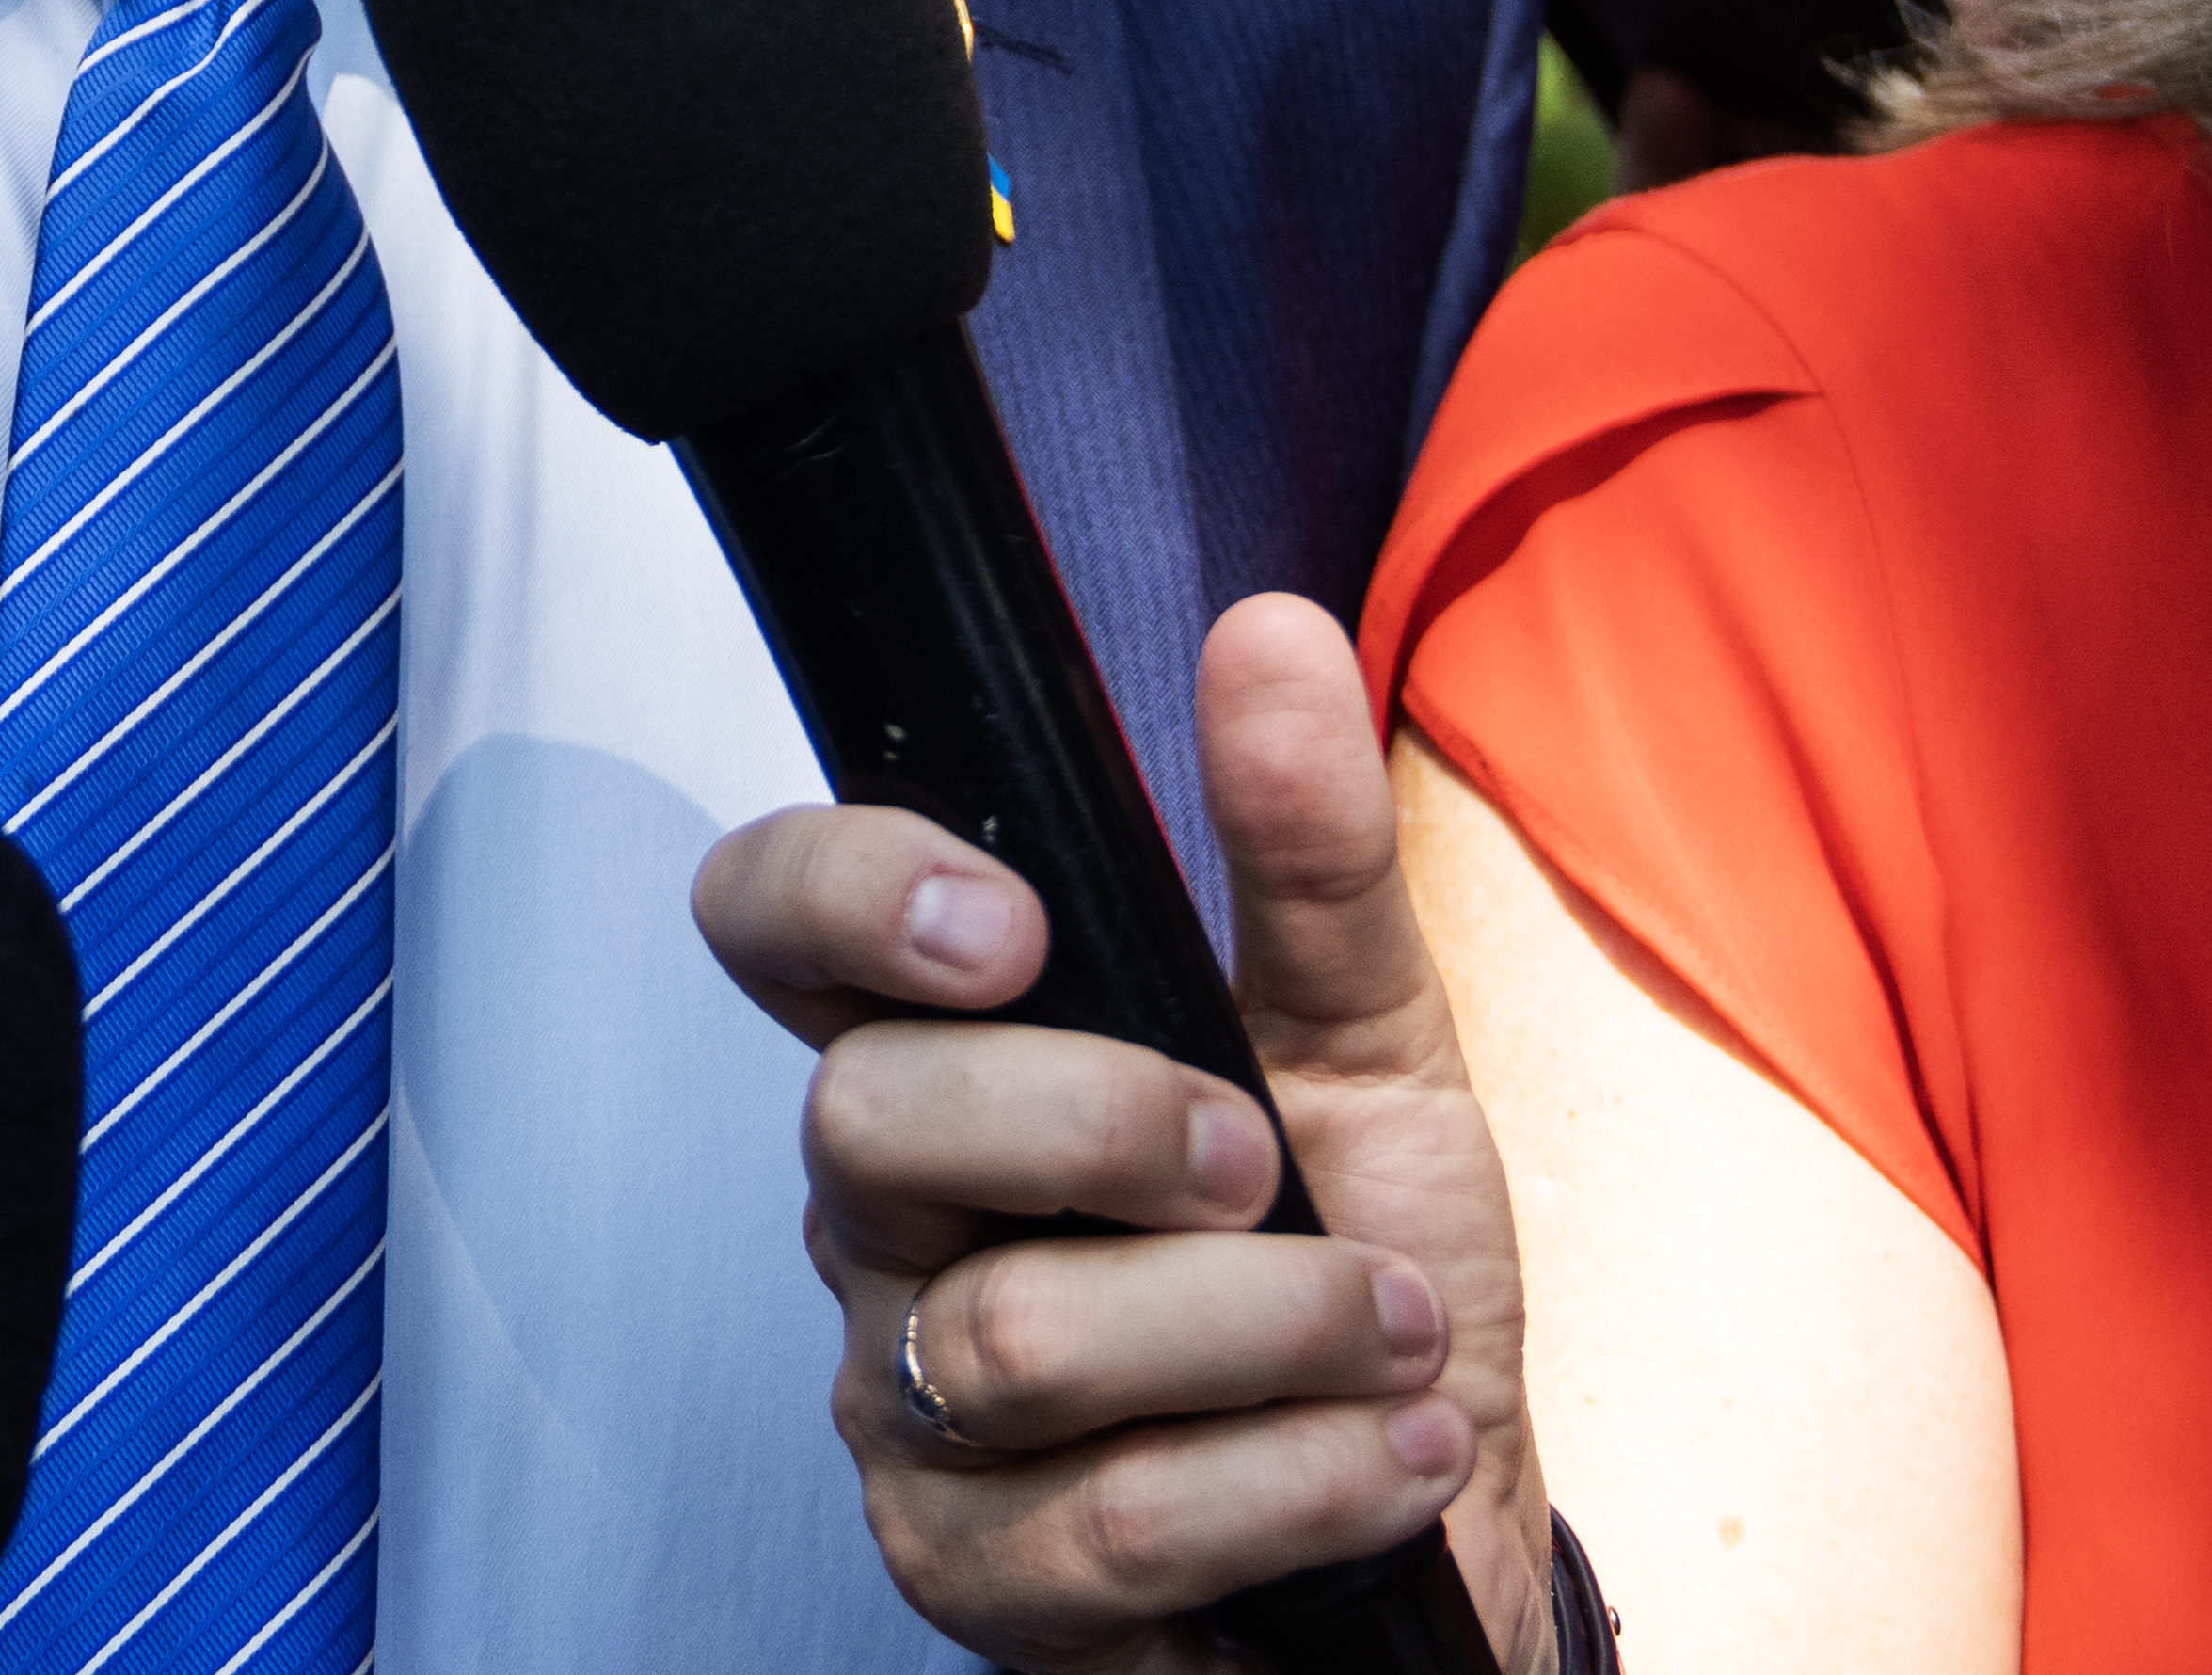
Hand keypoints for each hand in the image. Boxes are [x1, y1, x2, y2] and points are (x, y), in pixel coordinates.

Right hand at [694, 594, 1545, 1674]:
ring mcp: (907, 1406)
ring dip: (1264, 1325)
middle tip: (1260, 1160)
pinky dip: (1297, 1474)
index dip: (840, 896)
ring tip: (1393, 1330)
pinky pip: (1106, 1518)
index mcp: (944, 1049)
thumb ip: (1309, 853)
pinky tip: (1392, 1449)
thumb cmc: (1367, 1265)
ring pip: (1017, 1334)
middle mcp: (881, 1223)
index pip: (771, 925)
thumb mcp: (1370, 1040)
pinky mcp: (970, 1577)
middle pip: (868, 1122)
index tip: (1010, 921)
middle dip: (1104, 1124)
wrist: (1440, 1516)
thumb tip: (1267, 633)